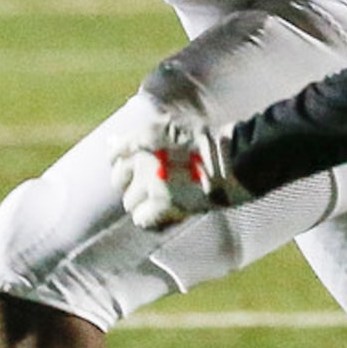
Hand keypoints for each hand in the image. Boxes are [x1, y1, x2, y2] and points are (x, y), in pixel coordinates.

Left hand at [108, 101, 248, 230]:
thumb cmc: (210, 144)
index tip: (133, 170)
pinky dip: (150, 220)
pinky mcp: (163, 203)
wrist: (236, 161)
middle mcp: (144, 158)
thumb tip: (110, 141)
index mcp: (145, 135)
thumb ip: (139, 137)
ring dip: (143, 203)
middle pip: (118, 179)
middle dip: (131, 184)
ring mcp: (152, 181)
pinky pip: (141, 219)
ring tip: (162, 202)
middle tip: (151, 187)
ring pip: (129, 202)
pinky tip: (164, 215)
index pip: (114, 153)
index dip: (121, 164)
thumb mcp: (173, 127)